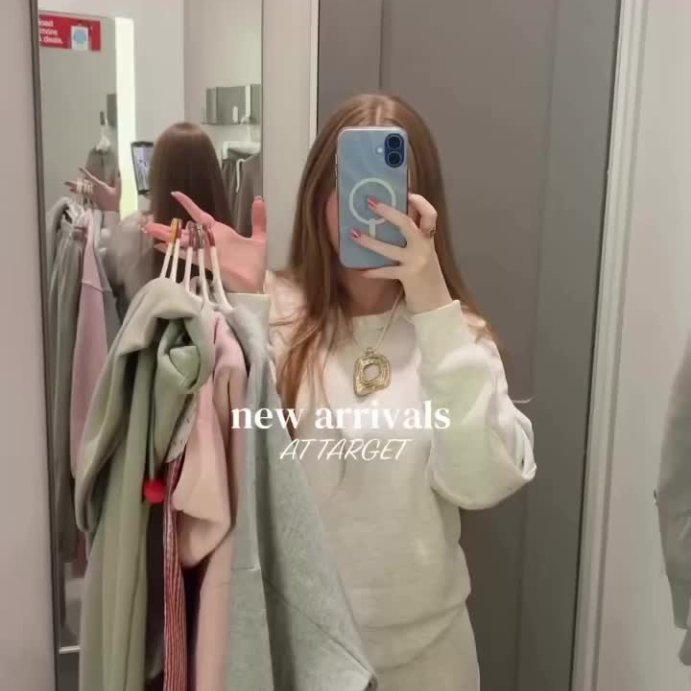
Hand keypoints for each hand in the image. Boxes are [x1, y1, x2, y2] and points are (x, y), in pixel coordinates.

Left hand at [64, 168, 120, 211]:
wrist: (114, 211)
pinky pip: (84, 194)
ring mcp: (93, 196)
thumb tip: (119, 172)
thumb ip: (118, 180)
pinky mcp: (93, 200)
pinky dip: (78, 192)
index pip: (92, 178)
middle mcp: (95, 191)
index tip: (79, 168)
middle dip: (74, 184)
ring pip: (82, 191)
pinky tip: (72, 191)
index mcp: (100, 186)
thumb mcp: (119, 189)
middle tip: (66, 182)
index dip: (86, 173)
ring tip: (67, 186)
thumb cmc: (116, 200)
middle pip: (83, 186)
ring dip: (75, 188)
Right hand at [145, 191, 266, 292]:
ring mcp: (207, 252)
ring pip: (184, 241)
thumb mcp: (258, 239)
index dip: (189, 205)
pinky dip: (175, 250)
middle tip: (149, 223)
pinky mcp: (206, 263)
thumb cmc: (254, 266)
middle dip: (168, 227)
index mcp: (220, 233)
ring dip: (167, 236)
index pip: (201, 216)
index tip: (176, 194)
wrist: (254, 286)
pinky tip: (161, 247)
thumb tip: (259, 199)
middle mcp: (210, 242)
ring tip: (149, 231)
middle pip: (186, 232)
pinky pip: (188, 254)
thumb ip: (258, 219)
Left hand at [351, 193, 451, 313]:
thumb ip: (413, 242)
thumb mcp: (423, 256)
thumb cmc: (426, 278)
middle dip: (387, 212)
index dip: (420, 202)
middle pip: (406, 223)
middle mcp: (424, 247)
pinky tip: (362, 271)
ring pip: (390, 247)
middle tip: (369, 202)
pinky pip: (387, 271)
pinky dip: (374, 271)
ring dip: (370, 241)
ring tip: (353, 234)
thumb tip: (391, 226)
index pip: (430, 215)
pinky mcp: (409, 276)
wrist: (437, 305)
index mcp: (428, 240)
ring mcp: (417, 261)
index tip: (407, 192)